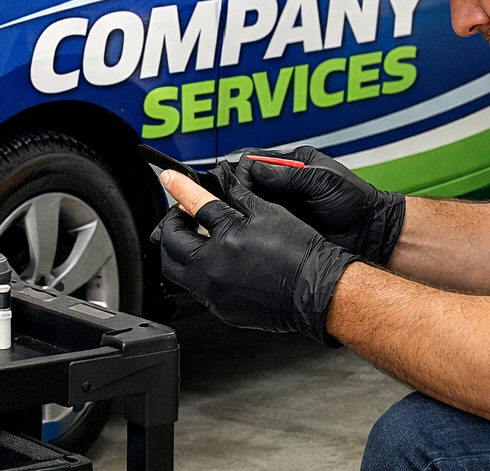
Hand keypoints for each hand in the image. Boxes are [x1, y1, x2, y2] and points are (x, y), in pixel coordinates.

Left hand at [156, 172, 356, 344]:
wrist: (320, 291)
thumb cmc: (301, 253)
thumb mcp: (268, 213)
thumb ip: (237, 197)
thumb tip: (220, 184)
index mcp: (225, 239)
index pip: (192, 206)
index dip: (179, 189)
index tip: (169, 180)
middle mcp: (213, 269)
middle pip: (170, 245)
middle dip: (172, 225)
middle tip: (184, 215)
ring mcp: (216, 293)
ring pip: (178, 271)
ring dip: (180, 251)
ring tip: (196, 238)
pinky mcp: (223, 310)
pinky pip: (198, 289)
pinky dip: (199, 272)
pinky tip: (216, 262)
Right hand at [229, 146, 404, 264]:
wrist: (370, 233)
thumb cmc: (354, 201)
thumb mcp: (323, 181)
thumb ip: (290, 175)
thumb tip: (256, 170)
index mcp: (293, 163)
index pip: (255, 160)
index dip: (247, 172)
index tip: (246, 186)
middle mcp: (283, 183)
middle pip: (248, 181)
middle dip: (242, 192)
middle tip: (244, 205)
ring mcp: (282, 205)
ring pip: (250, 203)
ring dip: (247, 209)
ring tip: (247, 218)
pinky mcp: (283, 226)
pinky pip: (261, 223)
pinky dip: (255, 225)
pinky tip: (254, 230)